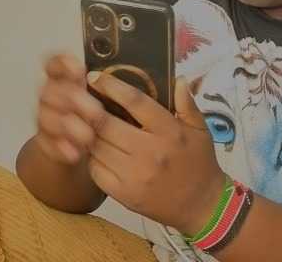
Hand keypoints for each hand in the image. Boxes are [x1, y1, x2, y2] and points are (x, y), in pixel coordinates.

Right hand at [35, 54, 105, 164]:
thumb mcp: (102, 96)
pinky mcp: (44, 142)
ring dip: (69, 126)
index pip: (54, 64)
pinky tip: (75, 153)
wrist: (77, 147)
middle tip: (97, 112)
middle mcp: (51, 96)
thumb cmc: (93, 114)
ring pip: (46, 118)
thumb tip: (120, 77)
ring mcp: (45, 118)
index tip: (79, 70)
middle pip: (50, 91)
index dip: (62, 64)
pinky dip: (62, 148)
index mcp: (64, 79)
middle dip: (74, 100)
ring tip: (90, 136)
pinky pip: (47, 144)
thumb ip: (105, 85)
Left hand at [85, 71, 224, 233]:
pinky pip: (96, 169)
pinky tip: (96, 149)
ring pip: (97, 146)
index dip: (112, 86)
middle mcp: (151, 152)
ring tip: (83, 121)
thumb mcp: (201, 130)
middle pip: (107, 123)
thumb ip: (188, 104)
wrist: (201, 205)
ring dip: (87, 131)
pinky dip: (92, 156)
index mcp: (170, 132)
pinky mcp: (123, 193)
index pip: (136, 102)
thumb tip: (180, 79)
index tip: (95, 76)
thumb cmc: (199, 163)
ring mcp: (135, 174)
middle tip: (80, 98)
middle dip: (89, 108)